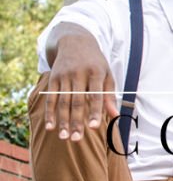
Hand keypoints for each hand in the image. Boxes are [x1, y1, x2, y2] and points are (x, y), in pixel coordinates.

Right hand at [44, 25, 117, 140]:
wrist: (75, 41)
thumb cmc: (95, 63)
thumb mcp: (107, 74)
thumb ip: (109, 95)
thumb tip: (115, 115)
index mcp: (96, 73)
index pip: (95, 96)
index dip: (95, 112)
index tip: (94, 127)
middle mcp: (79, 73)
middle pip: (77, 101)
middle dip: (76, 121)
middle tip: (76, 139)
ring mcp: (64, 75)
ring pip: (62, 101)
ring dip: (62, 120)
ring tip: (64, 137)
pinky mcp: (53, 78)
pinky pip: (50, 98)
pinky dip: (49, 113)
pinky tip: (50, 126)